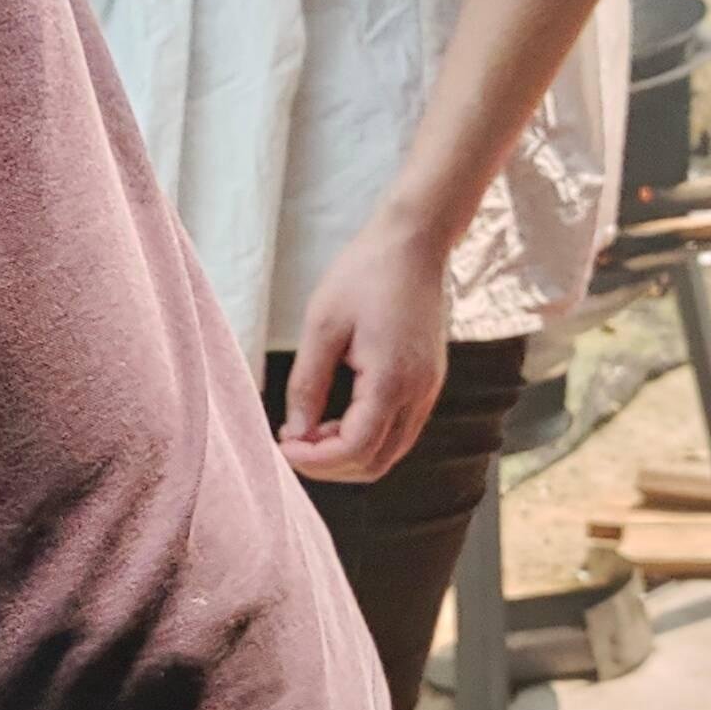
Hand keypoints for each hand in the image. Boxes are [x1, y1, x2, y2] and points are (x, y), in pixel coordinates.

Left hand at [279, 208, 454, 483]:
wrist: (413, 244)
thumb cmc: (364, 275)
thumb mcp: (322, 326)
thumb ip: (307, 385)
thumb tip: (295, 432)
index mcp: (392, 380)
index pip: (355, 450)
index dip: (314, 460)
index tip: (282, 445)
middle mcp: (418, 393)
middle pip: (375, 464)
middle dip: (329, 465)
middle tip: (292, 443)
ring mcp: (428, 390)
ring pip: (389, 453)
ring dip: (347, 453)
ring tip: (309, 430)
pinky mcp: (427, 383)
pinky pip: (398, 431)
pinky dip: (366, 437)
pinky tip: (335, 418)